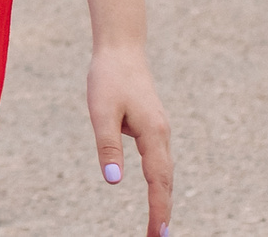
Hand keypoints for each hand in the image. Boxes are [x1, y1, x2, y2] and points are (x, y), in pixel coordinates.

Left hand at [86, 41, 172, 234]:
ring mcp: (159, 132)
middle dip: (162, 211)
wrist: (120, 50)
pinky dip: (159, 182)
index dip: (158, 209)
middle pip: (166, 182)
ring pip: (164, 172)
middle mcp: (162, 136)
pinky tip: (155, 193)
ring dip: (162, 198)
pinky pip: (159, 162)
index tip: (158, 234)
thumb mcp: (101, 113)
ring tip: (157, 225)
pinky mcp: (152, 128)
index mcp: (153, 135)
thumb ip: (108, 146)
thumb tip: (113, 181)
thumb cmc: (108, 78)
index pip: (158, 182)